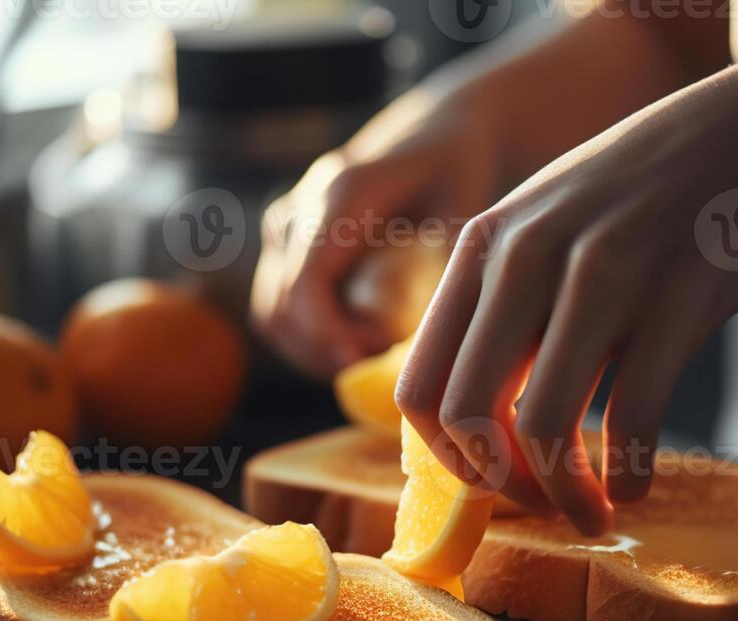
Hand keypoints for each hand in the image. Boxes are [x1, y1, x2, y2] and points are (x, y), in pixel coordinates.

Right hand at [250, 89, 502, 378]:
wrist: (429, 137)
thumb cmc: (455, 175)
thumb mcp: (465, 215)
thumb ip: (448, 270)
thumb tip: (437, 341)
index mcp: (340, 196)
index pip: (305, 283)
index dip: (325, 336)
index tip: (363, 365)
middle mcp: (299, 209)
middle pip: (280, 308)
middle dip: (325, 349)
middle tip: (383, 360)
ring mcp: (284, 227)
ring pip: (272, 315)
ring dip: (315, 349)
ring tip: (376, 346)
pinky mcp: (283, 245)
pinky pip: (278, 309)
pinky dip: (310, 337)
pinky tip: (359, 338)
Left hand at [396, 49, 737, 534]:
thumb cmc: (653, 197)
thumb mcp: (551, 225)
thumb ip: (503, 304)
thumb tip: (470, 424)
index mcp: (484, 247)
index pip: (420, 385)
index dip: (447, 460)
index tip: (491, 484)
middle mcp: (530, 256)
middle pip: (467, 415)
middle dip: (501, 486)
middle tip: (542, 508)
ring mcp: (605, 272)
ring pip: (541, 425)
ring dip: (565, 495)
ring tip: (593, 513)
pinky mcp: (680, 295)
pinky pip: (633, 416)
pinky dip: (629, 473)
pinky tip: (636, 486)